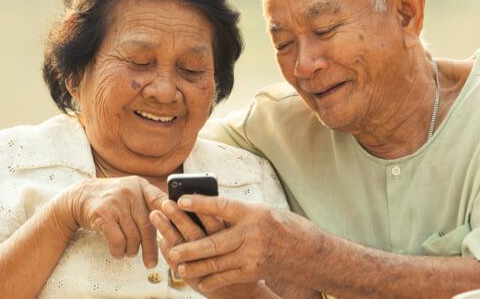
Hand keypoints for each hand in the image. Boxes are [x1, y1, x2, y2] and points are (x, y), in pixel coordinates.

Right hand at [62, 176, 169, 268]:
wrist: (80, 197)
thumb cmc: (112, 200)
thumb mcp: (131, 193)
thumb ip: (149, 203)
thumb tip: (174, 225)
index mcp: (141, 185)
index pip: (161, 201)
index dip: (171, 218)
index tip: (176, 235)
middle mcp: (130, 191)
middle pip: (148, 225)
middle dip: (150, 247)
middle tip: (151, 262)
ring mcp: (116, 202)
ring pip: (133, 236)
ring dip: (132, 250)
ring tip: (130, 252)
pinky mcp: (103, 214)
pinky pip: (118, 240)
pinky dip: (119, 251)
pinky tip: (118, 252)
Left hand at [165, 195, 314, 291]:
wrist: (306, 251)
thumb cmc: (280, 226)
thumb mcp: (261, 211)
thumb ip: (236, 214)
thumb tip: (205, 210)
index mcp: (252, 213)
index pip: (221, 206)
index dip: (200, 203)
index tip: (180, 200)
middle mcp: (251, 234)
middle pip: (214, 242)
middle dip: (190, 248)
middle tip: (172, 250)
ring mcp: (252, 255)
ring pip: (216, 263)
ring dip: (195, 266)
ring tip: (178, 267)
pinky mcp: (253, 271)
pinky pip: (226, 277)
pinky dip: (211, 280)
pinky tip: (198, 280)